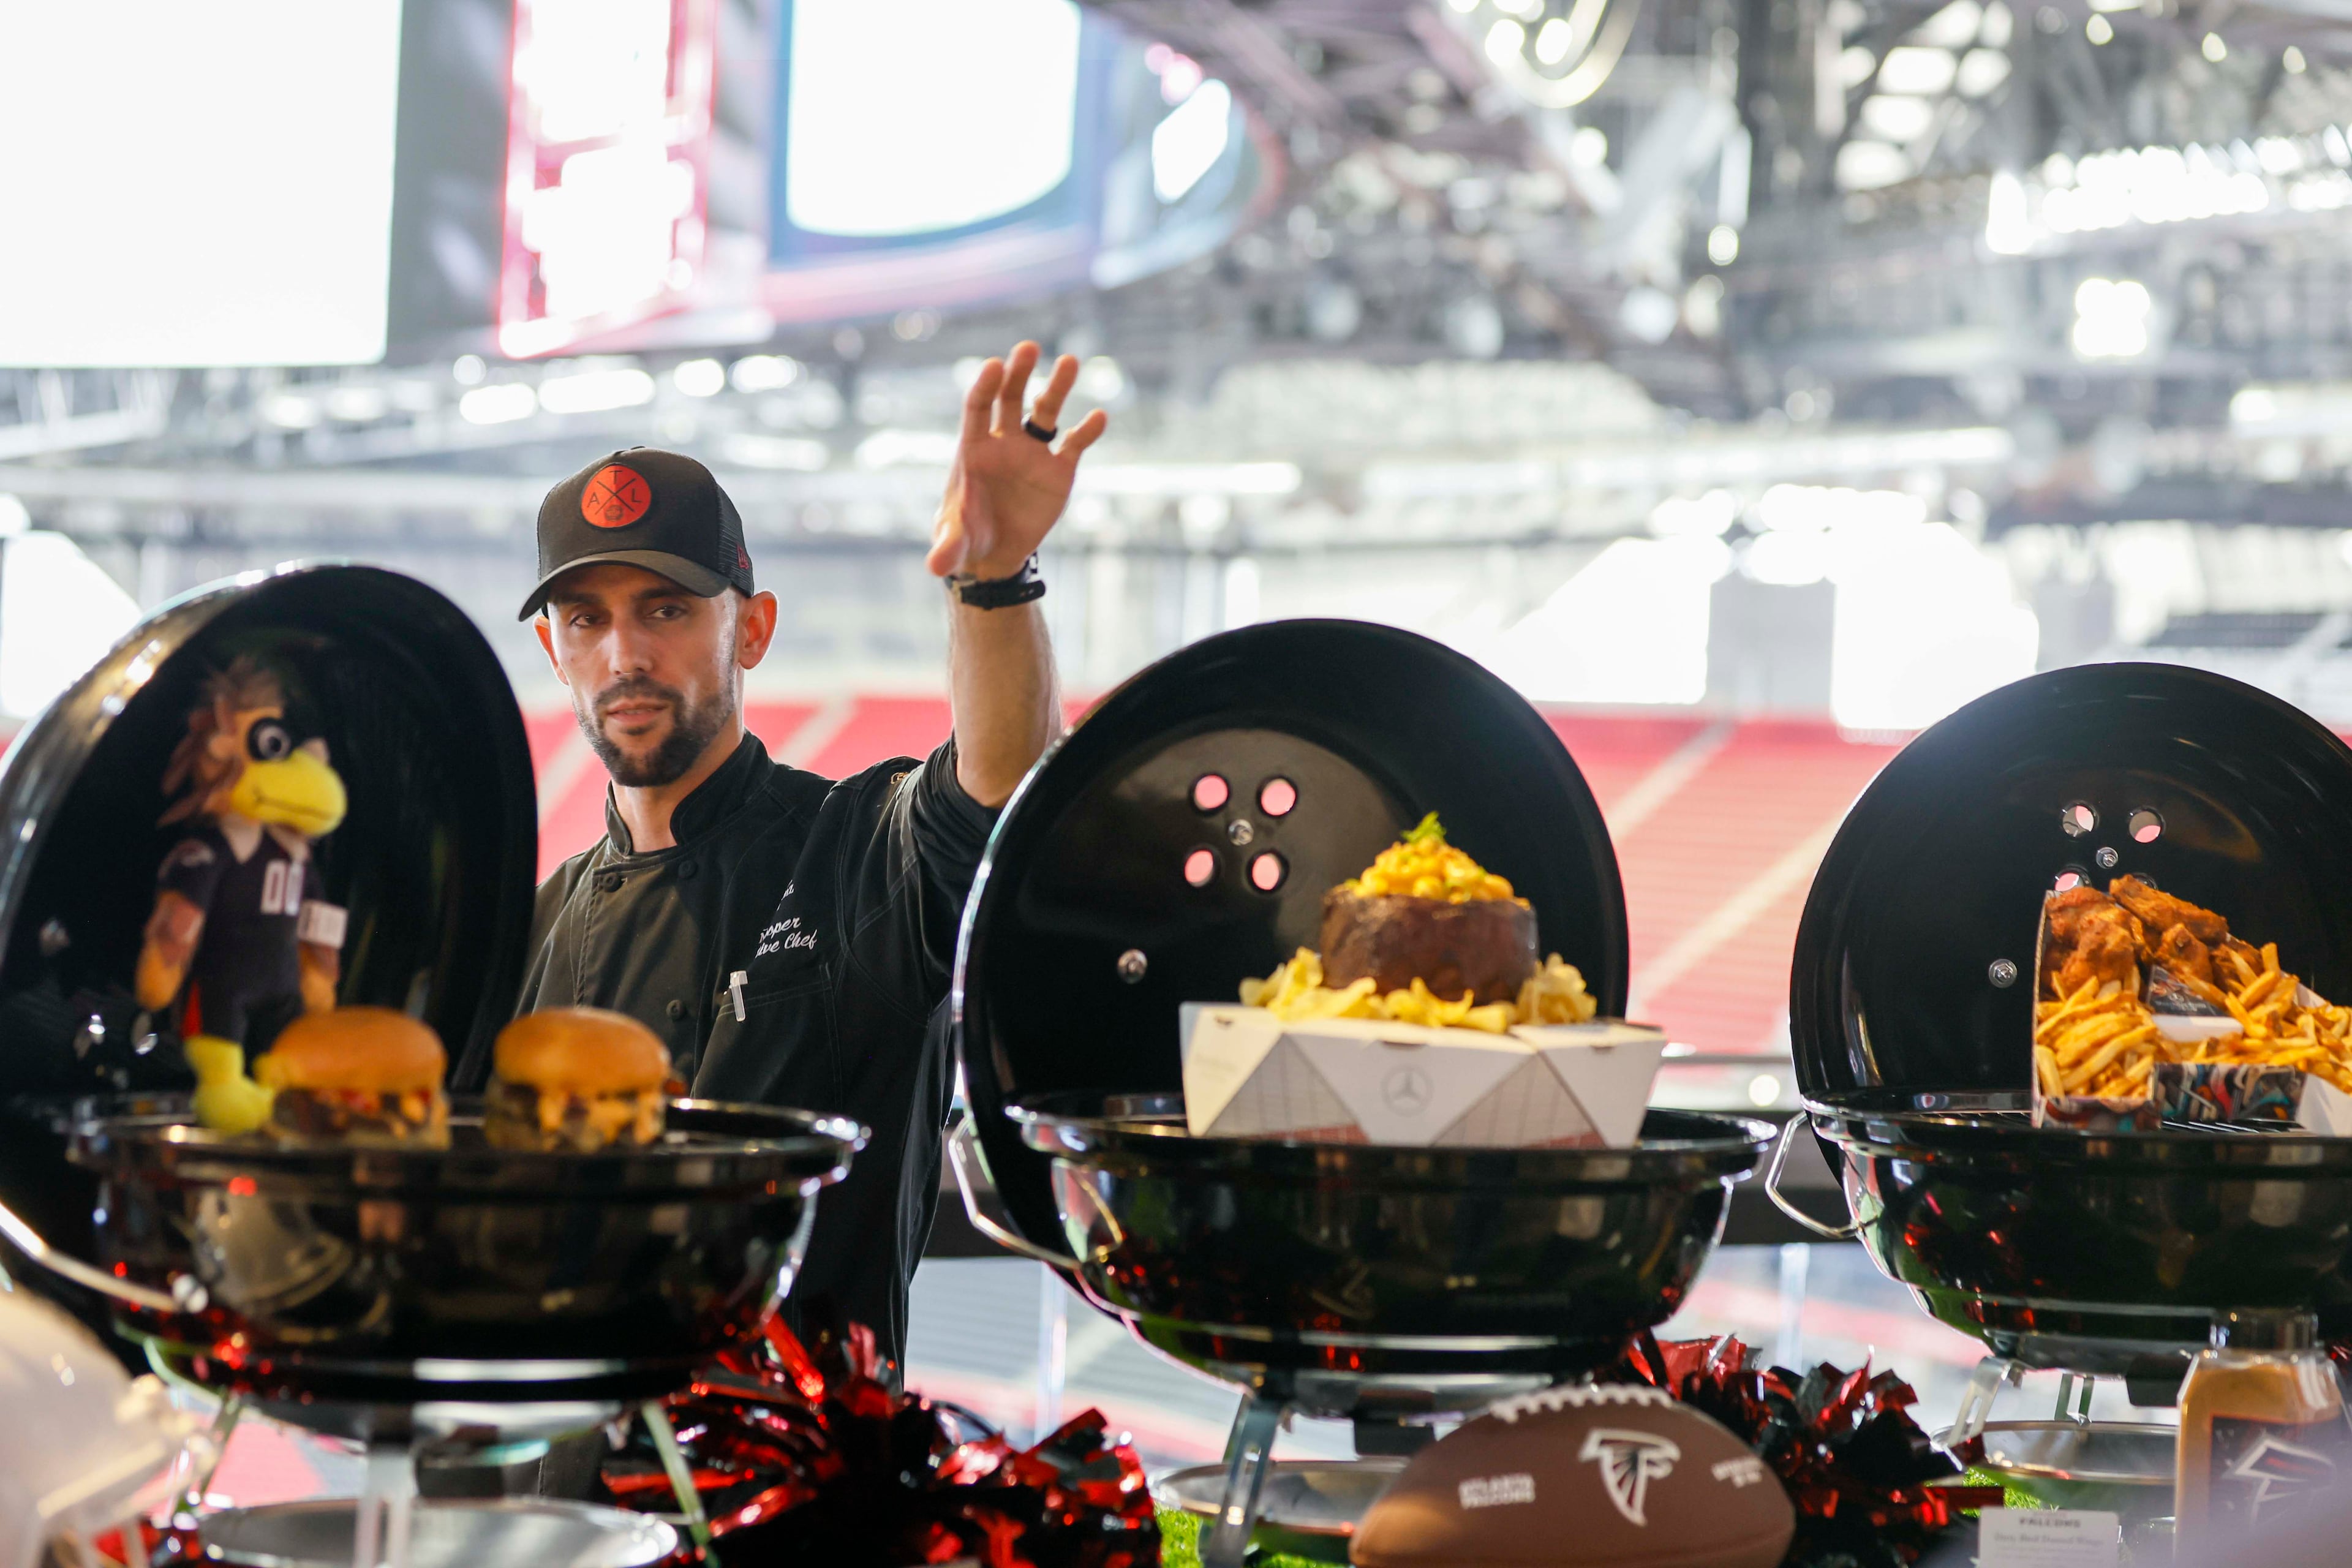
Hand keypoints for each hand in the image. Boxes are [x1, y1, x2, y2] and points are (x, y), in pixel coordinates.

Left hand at [928, 341, 1108, 581]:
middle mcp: (1004, 442)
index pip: (978, 408)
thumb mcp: (954, 544)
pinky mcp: (1058, 469)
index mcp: (974, 449)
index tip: (993, 365)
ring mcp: (1032, 452)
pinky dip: (1086, 430)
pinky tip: (1098, 417)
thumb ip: (946, 548)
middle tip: (1028, 348)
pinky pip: (1074, 444)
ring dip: (1056, 387)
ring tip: (1068, 362)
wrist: (994, 553)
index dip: (985, 387)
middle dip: (1017, 373)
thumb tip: (935, 566)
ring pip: (1045, 411)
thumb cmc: (966, 539)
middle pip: (1010, 398)